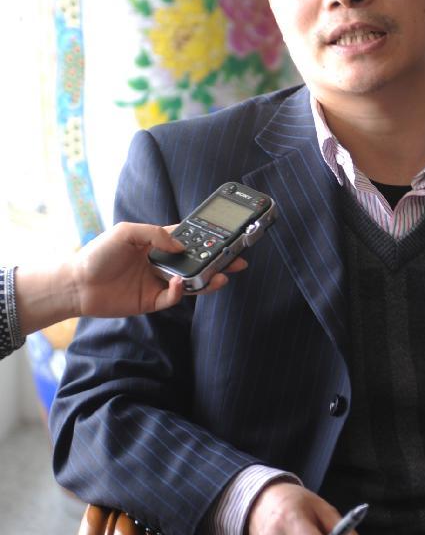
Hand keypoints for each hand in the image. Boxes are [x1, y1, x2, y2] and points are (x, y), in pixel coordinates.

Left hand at [68, 222, 246, 316]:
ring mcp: (157, 283)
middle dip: (217, 262)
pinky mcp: (151, 302)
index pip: (187, 239)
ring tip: (223, 276)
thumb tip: (182, 245)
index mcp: (155, 244)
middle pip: (195, 263)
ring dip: (208, 280)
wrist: (76, 284)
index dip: (206, 239)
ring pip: (191, 282)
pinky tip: (180, 284)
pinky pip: (173, 298)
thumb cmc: (98, 254)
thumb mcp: (126, 232)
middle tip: (237, 260)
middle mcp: (160, 263)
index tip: (225, 237)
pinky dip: (180, 292)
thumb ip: (156, 234)